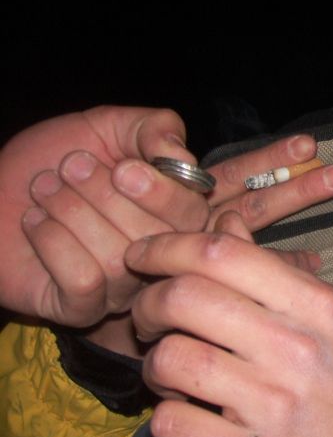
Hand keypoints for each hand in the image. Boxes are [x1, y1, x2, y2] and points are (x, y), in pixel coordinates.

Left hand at [1, 107, 196, 322]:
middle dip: (102, 195)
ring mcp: (122, 286)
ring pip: (119, 258)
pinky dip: (54, 243)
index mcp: (174, 211)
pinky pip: (85, 282)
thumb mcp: (108, 126)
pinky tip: (34, 224)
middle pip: (156, 235)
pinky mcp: (82, 309)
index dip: (161, 191)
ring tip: (44, 190)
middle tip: (69, 167)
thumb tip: (181, 157)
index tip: (121, 167)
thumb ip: (155, 127)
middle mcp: (157, 253)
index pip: (193, 213)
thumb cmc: (54, 159)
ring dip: (71, 212)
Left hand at [127, 223, 332, 436]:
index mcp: (319, 307)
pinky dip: (166, 419)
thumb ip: (276, 275)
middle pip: (185, 298)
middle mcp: (298, 349)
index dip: (167, 247)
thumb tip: (224, 226)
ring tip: (171, 375)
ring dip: (155, 366)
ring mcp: (273, 406)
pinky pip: (170, 425)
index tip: (142, 256)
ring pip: (170, 359)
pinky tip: (188, 417)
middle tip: (149, 319)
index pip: (223, 255)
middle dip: (148, 304)